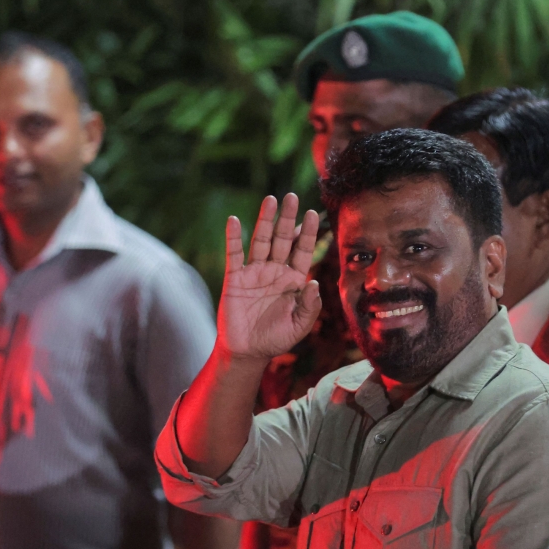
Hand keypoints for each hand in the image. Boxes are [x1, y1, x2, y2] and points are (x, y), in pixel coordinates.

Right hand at [218, 193, 320, 360]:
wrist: (248, 352)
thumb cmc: (276, 339)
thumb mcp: (299, 326)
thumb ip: (310, 307)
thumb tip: (314, 282)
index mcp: (293, 280)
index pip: (303, 251)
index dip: (308, 233)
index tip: (312, 214)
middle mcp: (275, 271)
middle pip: (283, 239)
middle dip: (287, 219)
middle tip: (292, 197)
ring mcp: (255, 272)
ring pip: (261, 241)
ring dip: (265, 221)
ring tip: (270, 200)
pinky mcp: (235, 278)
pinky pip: (234, 254)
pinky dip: (234, 237)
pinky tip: (234, 220)